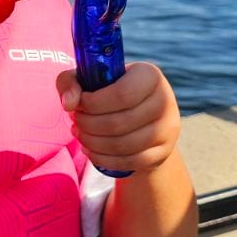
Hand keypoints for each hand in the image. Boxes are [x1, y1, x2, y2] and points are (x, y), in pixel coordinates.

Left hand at [56, 61, 180, 174]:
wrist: (141, 116)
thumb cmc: (110, 92)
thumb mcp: (89, 80)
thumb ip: (70, 82)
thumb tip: (69, 104)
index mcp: (149, 75)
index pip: (122, 94)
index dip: (94, 103)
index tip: (79, 105)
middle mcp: (164, 100)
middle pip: (119, 123)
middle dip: (88, 125)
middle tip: (76, 122)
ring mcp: (167, 129)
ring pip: (123, 145)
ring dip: (93, 142)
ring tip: (80, 134)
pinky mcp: (163, 152)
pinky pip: (129, 161)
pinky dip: (103, 158)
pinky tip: (90, 149)